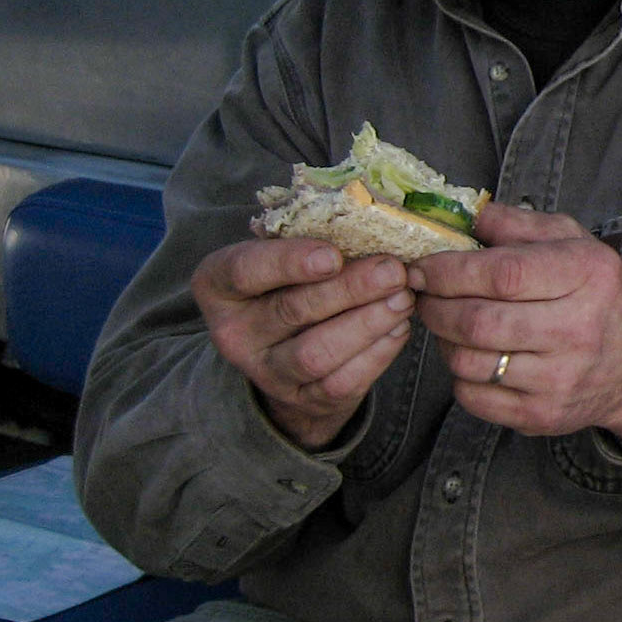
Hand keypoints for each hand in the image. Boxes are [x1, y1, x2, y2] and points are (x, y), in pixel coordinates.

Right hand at [190, 237, 413, 450]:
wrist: (288, 350)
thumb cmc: (290, 282)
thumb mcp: (284, 254)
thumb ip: (310, 239)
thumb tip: (372, 223)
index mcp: (219, 285)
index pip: (245, 271)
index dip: (289, 263)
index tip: (333, 255)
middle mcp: (234, 332)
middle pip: (292, 310)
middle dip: (349, 290)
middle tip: (393, 272)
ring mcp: (265, 372)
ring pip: (316, 353)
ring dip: (366, 324)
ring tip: (402, 299)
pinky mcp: (301, 399)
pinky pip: (340, 382)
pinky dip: (375, 355)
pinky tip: (398, 328)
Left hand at [407, 203, 621, 441]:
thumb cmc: (600, 294)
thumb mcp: (574, 242)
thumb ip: (519, 223)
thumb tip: (466, 216)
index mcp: (586, 275)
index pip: (504, 274)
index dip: (450, 271)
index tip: (422, 268)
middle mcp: (577, 329)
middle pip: (479, 321)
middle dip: (435, 306)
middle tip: (423, 295)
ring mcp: (560, 379)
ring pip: (469, 362)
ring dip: (443, 340)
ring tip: (448, 323)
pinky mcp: (544, 415)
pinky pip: (475, 398)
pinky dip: (459, 375)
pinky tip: (471, 355)